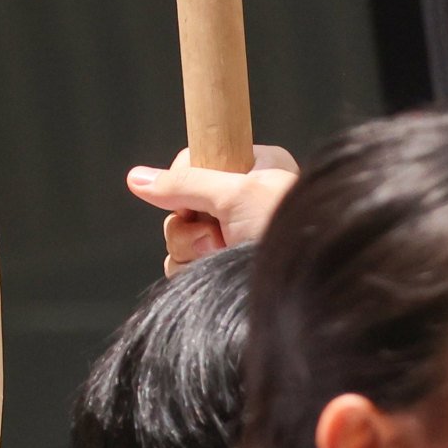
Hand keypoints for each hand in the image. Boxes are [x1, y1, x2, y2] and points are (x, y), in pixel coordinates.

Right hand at [128, 146, 300, 272]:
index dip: (184, 180)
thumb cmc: (288, 230)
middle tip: (218, 233)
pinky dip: (190, 270)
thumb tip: (136, 179)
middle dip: (189, 222)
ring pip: (177, 237)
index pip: (193, 162)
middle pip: (178, 202)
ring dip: (191, 248)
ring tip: (223, 253)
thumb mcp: (236, 195)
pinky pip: (181, 266)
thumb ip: (185, 184)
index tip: (198, 197)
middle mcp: (240, 202)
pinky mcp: (221, 270)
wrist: (311, 286)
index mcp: (254, 169)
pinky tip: (214, 272)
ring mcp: (230, 238)